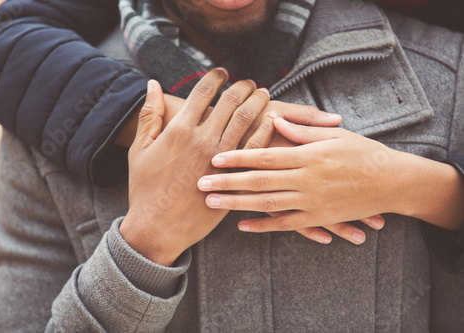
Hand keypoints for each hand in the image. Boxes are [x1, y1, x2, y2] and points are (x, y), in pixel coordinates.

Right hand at [119, 68, 270, 265]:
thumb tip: (152, 84)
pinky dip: (265, 129)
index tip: (222, 72)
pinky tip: (271, 119)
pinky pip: (256, 148)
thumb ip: (149, 114)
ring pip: (246, 119)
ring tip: (262, 93)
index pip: (203, 90)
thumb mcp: (139, 149)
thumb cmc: (144, 188)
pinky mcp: (233, 177)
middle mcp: (203, 139)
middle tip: (247, 82)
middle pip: (230, 101)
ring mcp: (221, 159)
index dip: (215, 76)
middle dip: (241, 86)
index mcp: (179, 129)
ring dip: (257, 101)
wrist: (157, 226)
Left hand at [197, 116, 392, 243]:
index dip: (237, 156)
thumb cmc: (362, 153)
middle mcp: (305, 180)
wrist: (391, 182)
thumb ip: (301, 130)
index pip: (264, 156)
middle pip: (258, 181)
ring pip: (266, 204)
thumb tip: (273, 117)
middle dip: (227, 182)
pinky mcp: (315, 218)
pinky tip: (241, 226)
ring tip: (211, 202)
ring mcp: (310, 202)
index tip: (214, 157)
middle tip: (200, 183)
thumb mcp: (334, 135)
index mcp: (307, 156)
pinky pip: (284, 225)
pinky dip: (262, 226)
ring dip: (236, 204)